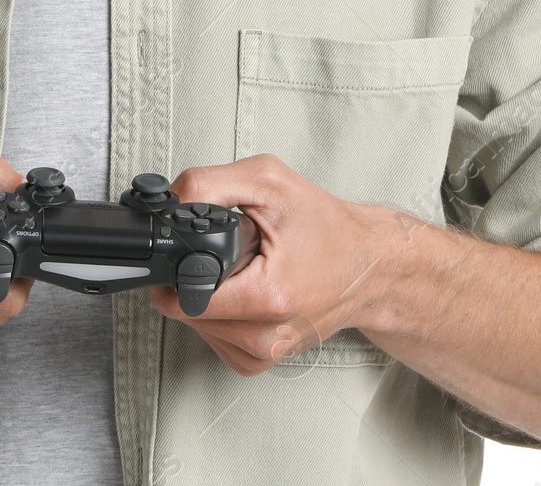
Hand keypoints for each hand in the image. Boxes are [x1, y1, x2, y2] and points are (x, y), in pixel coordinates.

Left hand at [146, 153, 394, 374]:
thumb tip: (170, 202)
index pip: (183, 298)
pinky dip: (219, 315)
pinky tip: (241, 291)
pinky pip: (217, 340)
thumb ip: (208, 186)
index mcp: (268, 296)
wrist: (370, 264)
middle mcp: (268, 334)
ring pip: (199, 327)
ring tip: (239, 269)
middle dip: (191, 276)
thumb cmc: (327, 225)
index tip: (182, 249)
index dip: (173, 268)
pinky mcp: (265, 359)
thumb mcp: (267, 181)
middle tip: (225, 251)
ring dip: (205, 295)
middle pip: (187, 312)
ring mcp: (267, 352)